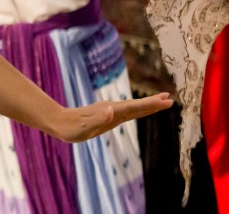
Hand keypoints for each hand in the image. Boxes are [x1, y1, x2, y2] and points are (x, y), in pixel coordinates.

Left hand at [52, 93, 171, 141]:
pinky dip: (137, 109)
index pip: (135, 107)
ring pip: (133, 107)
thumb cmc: (71, 128)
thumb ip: (97, 119)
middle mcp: (112, 109)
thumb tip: (111, 109)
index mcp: (110, 112)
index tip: (167, 101)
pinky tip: (141, 109)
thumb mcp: (83, 127)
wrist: (58, 122)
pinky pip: (126, 112)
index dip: (151, 104)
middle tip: (170, 99)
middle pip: (137, 105)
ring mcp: (110, 112)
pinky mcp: (106, 115)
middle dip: (153, 103)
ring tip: (161, 101)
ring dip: (147, 104)